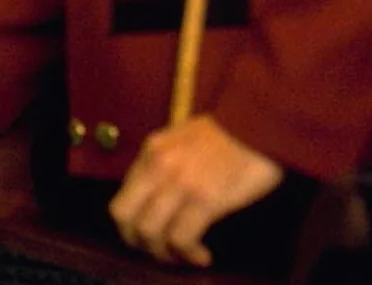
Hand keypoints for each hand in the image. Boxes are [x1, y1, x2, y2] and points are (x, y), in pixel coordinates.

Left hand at [110, 115, 283, 266]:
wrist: (259, 123)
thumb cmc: (227, 133)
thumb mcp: (181, 139)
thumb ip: (163, 164)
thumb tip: (155, 195)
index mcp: (151, 152)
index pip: (121, 198)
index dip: (129, 225)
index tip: (145, 236)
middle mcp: (158, 167)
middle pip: (124, 216)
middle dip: (137, 241)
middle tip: (157, 251)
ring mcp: (180, 184)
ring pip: (150, 231)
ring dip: (163, 253)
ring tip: (181, 256)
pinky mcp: (205, 199)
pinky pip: (182, 237)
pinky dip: (188, 253)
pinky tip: (201, 255)